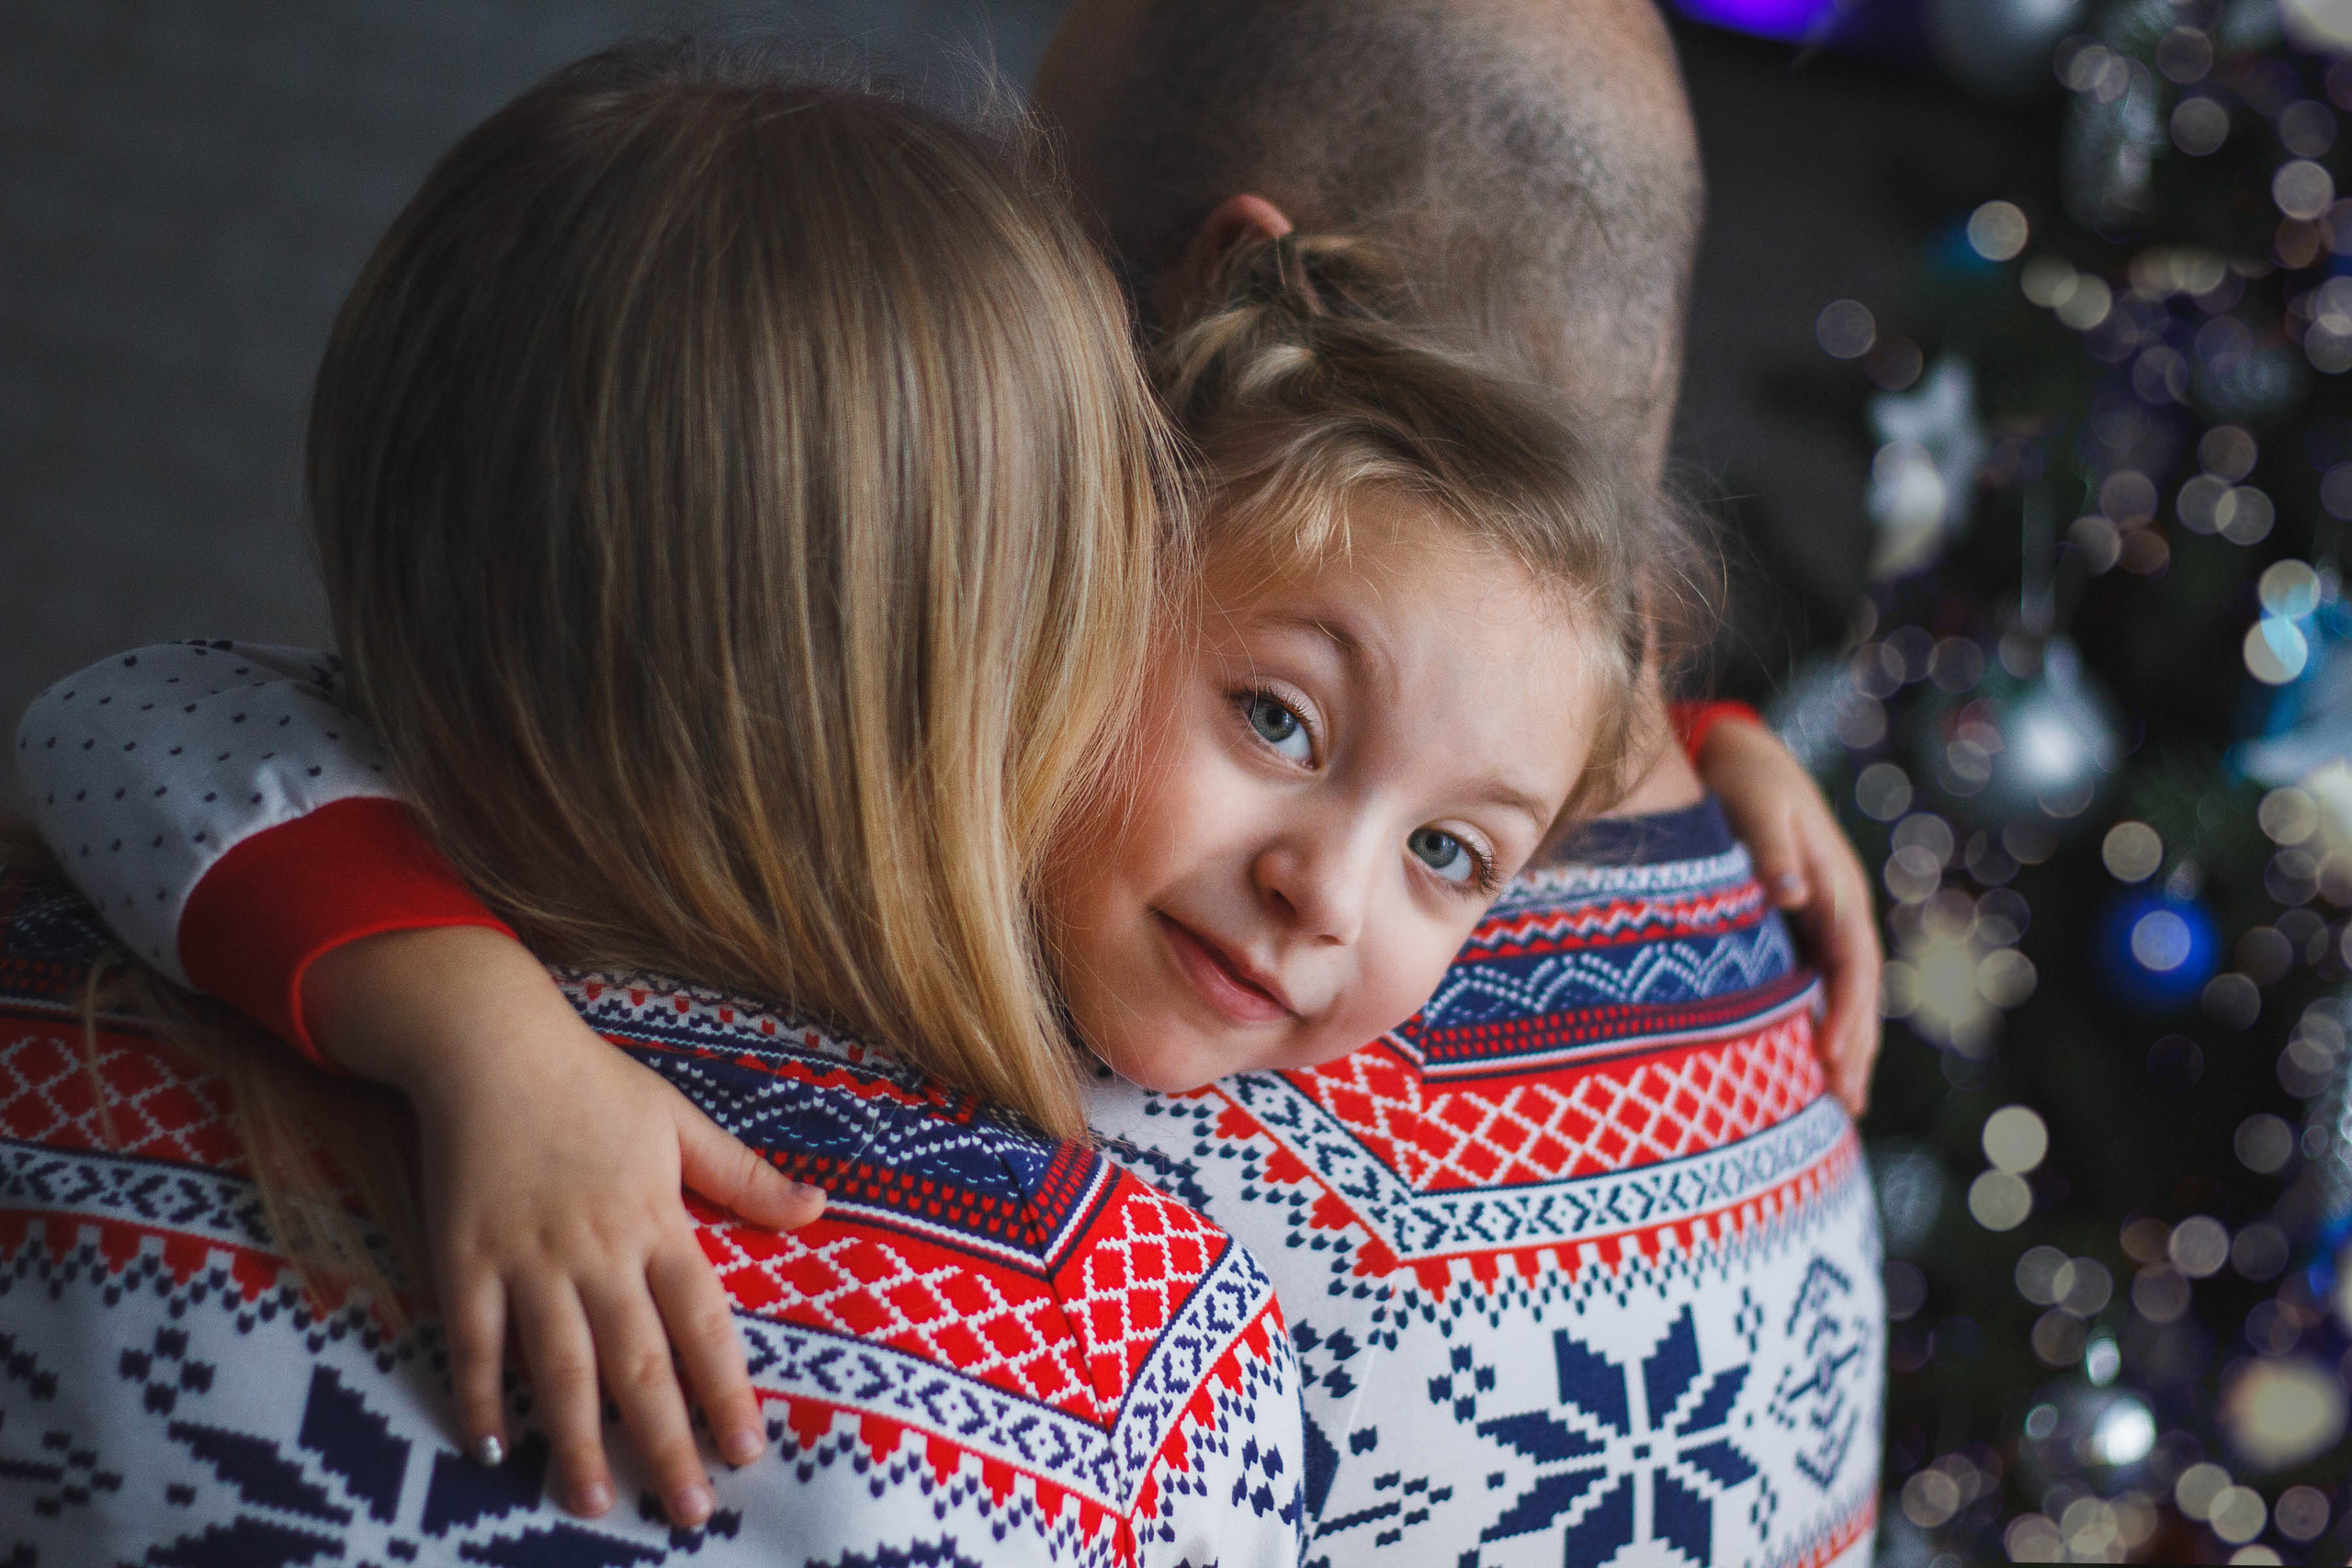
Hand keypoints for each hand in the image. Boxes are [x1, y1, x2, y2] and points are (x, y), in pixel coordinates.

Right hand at [302, 927, 826, 1525]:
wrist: (490, 1045)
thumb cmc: (593, 1084)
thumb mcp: (680, 1121)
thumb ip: (743, 1176)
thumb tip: (817, 1209)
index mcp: (657, 1222)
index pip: (703, 1323)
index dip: (725, 1390)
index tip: (746, 1450)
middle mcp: (598, 1251)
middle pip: (638, 1363)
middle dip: (665, 1441)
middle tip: (688, 1511)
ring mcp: (528, 1259)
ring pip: (559, 1367)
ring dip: (576, 1441)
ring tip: (594, 1503)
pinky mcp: (464, 1258)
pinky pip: (475, 1340)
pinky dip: (480, 1396)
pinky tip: (488, 1450)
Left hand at [1694, 717, 1881, 1115]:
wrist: (1737, 753)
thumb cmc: (1744, 779)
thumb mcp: (1758, 803)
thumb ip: (1775, 848)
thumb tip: (1792, 893)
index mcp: (1837, 885)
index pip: (1854, 962)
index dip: (1848, 1012)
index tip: (1832, 1059)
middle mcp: (1837, 908)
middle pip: (1857, 989)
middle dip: (1855, 1047)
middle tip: (1847, 1106)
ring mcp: (1823, 919)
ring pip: (1843, 992)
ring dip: (1845, 1044)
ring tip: (1842, 1104)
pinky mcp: (1800, 924)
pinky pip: (1818, 982)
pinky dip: (1820, 1021)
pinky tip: (1809, 1060)